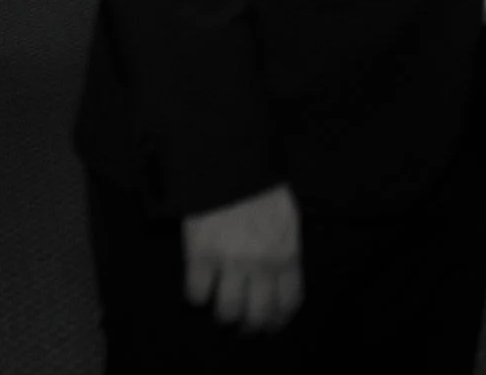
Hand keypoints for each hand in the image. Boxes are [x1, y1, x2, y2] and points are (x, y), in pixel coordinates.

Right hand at [183, 182, 302, 331]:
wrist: (230, 161)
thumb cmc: (260, 189)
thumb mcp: (286, 217)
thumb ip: (286, 251)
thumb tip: (283, 282)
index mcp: (286, 251)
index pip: (288, 301)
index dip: (278, 319)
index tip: (269, 323)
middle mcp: (261, 262)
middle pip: (258, 315)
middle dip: (250, 325)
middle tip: (242, 321)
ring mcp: (230, 260)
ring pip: (228, 312)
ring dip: (224, 313)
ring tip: (220, 303)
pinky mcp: (201, 255)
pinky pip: (197, 295)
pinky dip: (197, 295)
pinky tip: (201, 284)